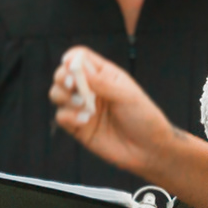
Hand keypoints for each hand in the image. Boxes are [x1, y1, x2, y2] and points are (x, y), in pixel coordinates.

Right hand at [50, 49, 170, 178]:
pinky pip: (62, 117)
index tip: (69, 63)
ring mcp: (82, 108)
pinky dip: (68, 116)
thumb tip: (77, 69)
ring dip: (63, 96)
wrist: (149, 149)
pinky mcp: (78, 127)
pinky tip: (85, 120)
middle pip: (63, 74)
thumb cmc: (143, 117)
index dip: (72, 58)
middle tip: (71, 84)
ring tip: (82, 104)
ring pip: (57, 94)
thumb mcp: (126, 95)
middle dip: (62, 77)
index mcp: (104, 74)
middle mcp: (90, 89)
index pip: (80, 58)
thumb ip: (101, 82)